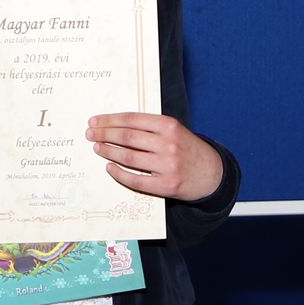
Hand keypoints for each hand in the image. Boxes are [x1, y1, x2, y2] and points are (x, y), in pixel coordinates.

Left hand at [87, 113, 223, 201]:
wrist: (212, 174)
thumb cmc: (188, 151)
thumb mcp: (175, 132)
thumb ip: (151, 128)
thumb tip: (116, 126)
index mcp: (169, 126)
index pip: (132, 119)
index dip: (110, 120)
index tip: (95, 121)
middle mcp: (169, 144)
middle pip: (127, 137)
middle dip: (104, 135)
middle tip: (90, 135)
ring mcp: (168, 165)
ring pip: (128, 157)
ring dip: (108, 152)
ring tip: (98, 148)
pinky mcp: (166, 185)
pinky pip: (135, 180)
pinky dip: (119, 174)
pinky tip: (110, 168)